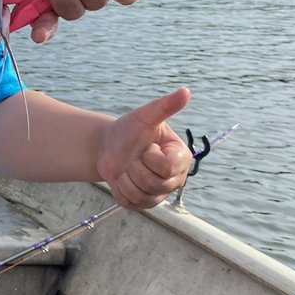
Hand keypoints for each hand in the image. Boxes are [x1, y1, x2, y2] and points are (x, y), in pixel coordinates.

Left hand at [96, 88, 192, 209]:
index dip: (150, 157)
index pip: (166, 167)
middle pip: (153, 183)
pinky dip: (119, 189)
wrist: (108, 146)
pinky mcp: (143, 203)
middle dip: (135, 167)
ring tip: (128, 168)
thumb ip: (165, 106)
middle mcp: (175, 178)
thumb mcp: (145, 116)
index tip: (147, 147)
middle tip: (134, 157)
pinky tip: (122, 178)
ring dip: (126, 179)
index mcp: (181, 158)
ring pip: (141, 195)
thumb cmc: (130, 130)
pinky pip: (129, 203)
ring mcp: (159, 193)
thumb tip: (185, 91)